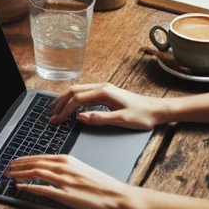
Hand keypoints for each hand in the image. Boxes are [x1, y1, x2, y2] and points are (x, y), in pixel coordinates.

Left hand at [5, 153, 130, 208]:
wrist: (117, 196)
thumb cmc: (102, 184)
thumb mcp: (82, 170)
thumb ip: (66, 168)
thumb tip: (50, 170)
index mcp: (68, 160)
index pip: (40, 157)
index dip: (24, 160)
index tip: (15, 162)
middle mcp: (64, 167)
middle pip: (34, 163)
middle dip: (18, 165)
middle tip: (7, 169)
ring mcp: (64, 181)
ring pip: (36, 173)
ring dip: (19, 174)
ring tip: (9, 176)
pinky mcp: (66, 195)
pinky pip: (42, 189)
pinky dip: (29, 187)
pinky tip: (20, 187)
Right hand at [47, 82, 164, 129]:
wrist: (157, 110)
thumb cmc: (142, 116)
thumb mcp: (122, 120)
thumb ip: (100, 119)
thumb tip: (80, 117)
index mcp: (104, 93)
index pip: (77, 100)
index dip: (65, 111)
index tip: (56, 121)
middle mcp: (102, 87)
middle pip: (74, 92)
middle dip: (60, 103)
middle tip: (50, 116)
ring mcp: (104, 88)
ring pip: (78, 90)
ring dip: (65, 99)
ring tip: (55, 109)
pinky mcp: (106, 92)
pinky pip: (84, 92)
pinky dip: (73, 98)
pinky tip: (70, 104)